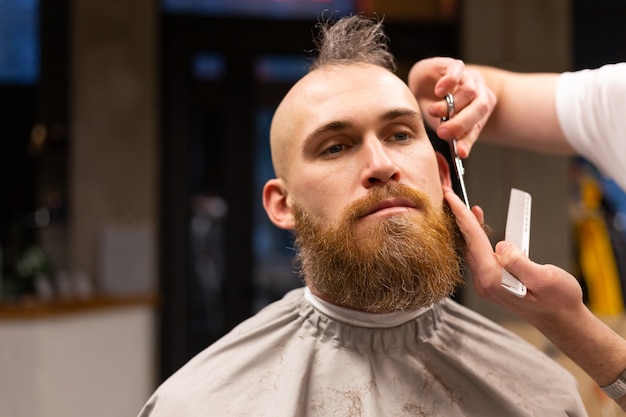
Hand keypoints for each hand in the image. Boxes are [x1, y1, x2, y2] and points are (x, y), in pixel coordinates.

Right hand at [408, 57, 495, 157]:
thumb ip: (452, 134)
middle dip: (461, 122)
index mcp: (480, 109)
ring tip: (432, 112)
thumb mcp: (442, 123)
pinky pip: (458, 71)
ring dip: (449, 105)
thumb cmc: (435, 104)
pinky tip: (439, 91)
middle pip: (480, 107)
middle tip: (442, 133)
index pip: (478, 126)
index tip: (460, 153)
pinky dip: (449, 82)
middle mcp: (479, 92)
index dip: (468, 140)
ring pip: (469, 91)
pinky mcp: (454, 65)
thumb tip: (459, 152)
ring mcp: (468, 77)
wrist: (422, 83)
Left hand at [443, 186, 583, 324]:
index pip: (472, 240)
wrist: (562, 320)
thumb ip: (520, 261)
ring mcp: (487, 283)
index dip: (462, 216)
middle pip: (467, 243)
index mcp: (492, 279)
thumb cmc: (558, 301)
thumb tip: (502, 245)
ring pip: (472, 249)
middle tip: (452, 195)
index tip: (451, 198)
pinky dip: (478, 238)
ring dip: (470, 228)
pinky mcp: (493, 282)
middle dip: (459, 218)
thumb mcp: (544, 278)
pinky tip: (482, 227)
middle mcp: (484, 282)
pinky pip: (481, 255)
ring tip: (470, 207)